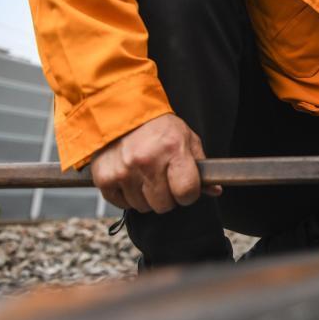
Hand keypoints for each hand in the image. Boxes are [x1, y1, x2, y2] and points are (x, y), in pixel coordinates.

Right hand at [89, 113, 219, 213]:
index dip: (189, 194)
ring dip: (146, 197)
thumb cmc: (159, 128)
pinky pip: (121, 204)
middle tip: (163, 180)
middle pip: (164, 205)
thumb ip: (200, 166)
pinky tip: (130, 178)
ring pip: (142, 207)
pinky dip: (127, 196)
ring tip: (145, 175)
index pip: (186, 192)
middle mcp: (147, 161)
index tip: (185, 188)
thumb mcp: (187, 139)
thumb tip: (214, 190)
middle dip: (167, 197)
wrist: (123, 113)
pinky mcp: (104, 178)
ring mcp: (123, 171)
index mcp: (172, 150)